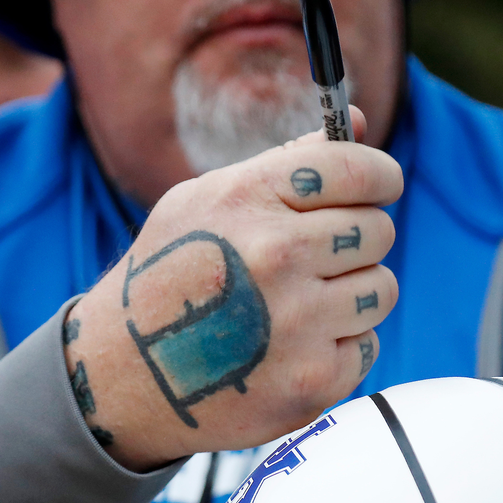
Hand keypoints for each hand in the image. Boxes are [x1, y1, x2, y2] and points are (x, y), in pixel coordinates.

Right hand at [62, 107, 401, 470]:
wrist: (121, 378)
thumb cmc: (168, 277)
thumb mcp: (206, 200)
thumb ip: (288, 161)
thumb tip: (359, 123)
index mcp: (249, 198)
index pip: (358, 169)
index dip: (381, 176)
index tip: (380, 188)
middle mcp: (276, 254)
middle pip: (377, 230)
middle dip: (358, 240)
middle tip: (321, 257)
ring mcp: (297, 321)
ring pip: (381, 288)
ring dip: (352, 296)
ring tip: (302, 305)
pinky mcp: (313, 379)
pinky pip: (367, 345)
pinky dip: (338, 348)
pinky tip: (290, 348)